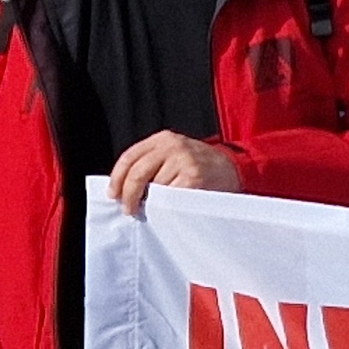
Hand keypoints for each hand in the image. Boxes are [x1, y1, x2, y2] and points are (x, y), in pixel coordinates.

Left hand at [104, 133, 240, 213]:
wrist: (234, 168)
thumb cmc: (201, 166)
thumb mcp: (175, 154)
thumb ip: (152, 163)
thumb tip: (123, 187)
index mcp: (163, 139)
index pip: (129, 157)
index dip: (117, 178)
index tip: (113, 194)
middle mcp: (173, 146)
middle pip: (137, 173)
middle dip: (129, 195)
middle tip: (128, 209)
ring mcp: (184, 161)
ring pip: (154, 188)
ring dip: (150, 202)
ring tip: (154, 208)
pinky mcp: (194, 178)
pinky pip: (170, 197)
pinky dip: (166, 206)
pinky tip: (169, 208)